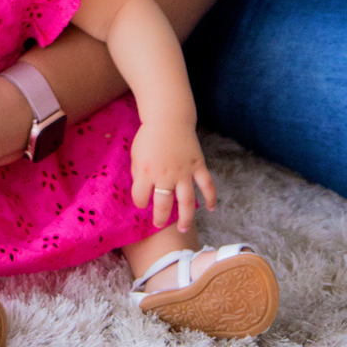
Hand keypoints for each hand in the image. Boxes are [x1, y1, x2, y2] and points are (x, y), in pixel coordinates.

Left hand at [130, 118, 216, 232]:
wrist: (168, 118)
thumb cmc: (149, 137)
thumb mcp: (135, 154)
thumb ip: (138, 174)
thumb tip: (143, 191)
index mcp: (146, 171)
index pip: (140, 197)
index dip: (139, 202)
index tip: (142, 203)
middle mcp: (165, 175)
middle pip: (163, 205)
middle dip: (160, 217)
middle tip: (159, 224)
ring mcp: (184, 172)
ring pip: (187, 201)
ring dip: (186, 217)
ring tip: (183, 228)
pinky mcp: (197, 165)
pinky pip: (207, 185)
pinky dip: (211, 198)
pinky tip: (210, 209)